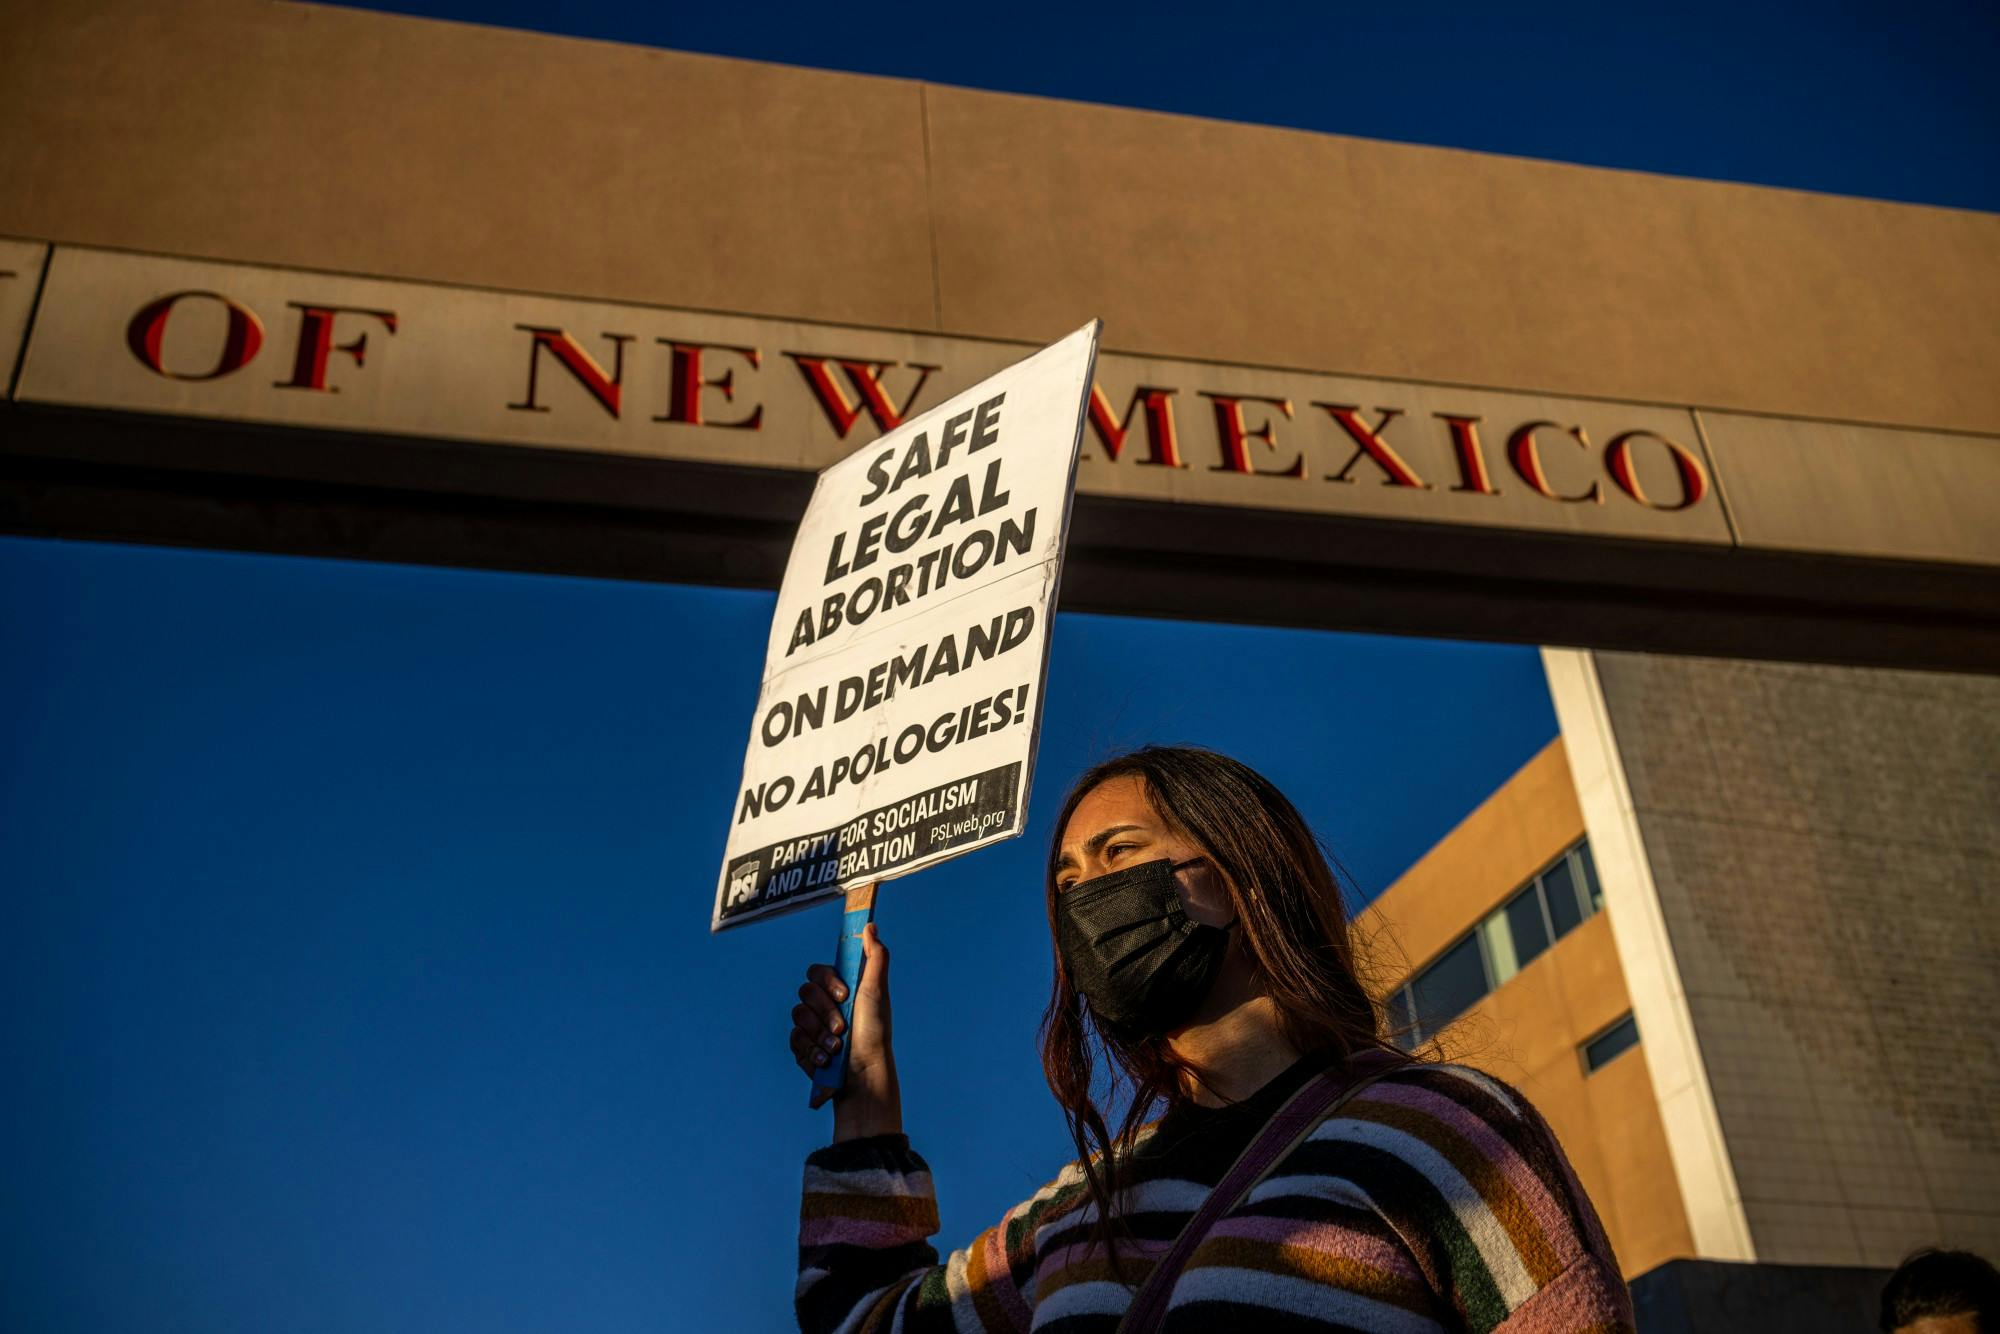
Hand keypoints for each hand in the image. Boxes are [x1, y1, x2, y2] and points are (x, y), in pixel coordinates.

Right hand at [789, 924, 901, 1141]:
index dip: (827, 982)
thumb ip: (875, 956)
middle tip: (842, 1028)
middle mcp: (824, 1006)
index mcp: (840, 989)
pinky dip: (811, 1050)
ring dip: (819, 1033)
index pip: (817, 972)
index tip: (845, 996)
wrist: (864, 1077)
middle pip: (805, 992)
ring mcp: (811, 1027)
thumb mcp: (877, 991)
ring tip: (836, 1049)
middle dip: (825, 1012)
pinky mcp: (802, 1047)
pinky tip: (825, 1060)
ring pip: (797, 1016)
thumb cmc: (875, 1033)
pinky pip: (794, 1039)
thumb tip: (870, 926)